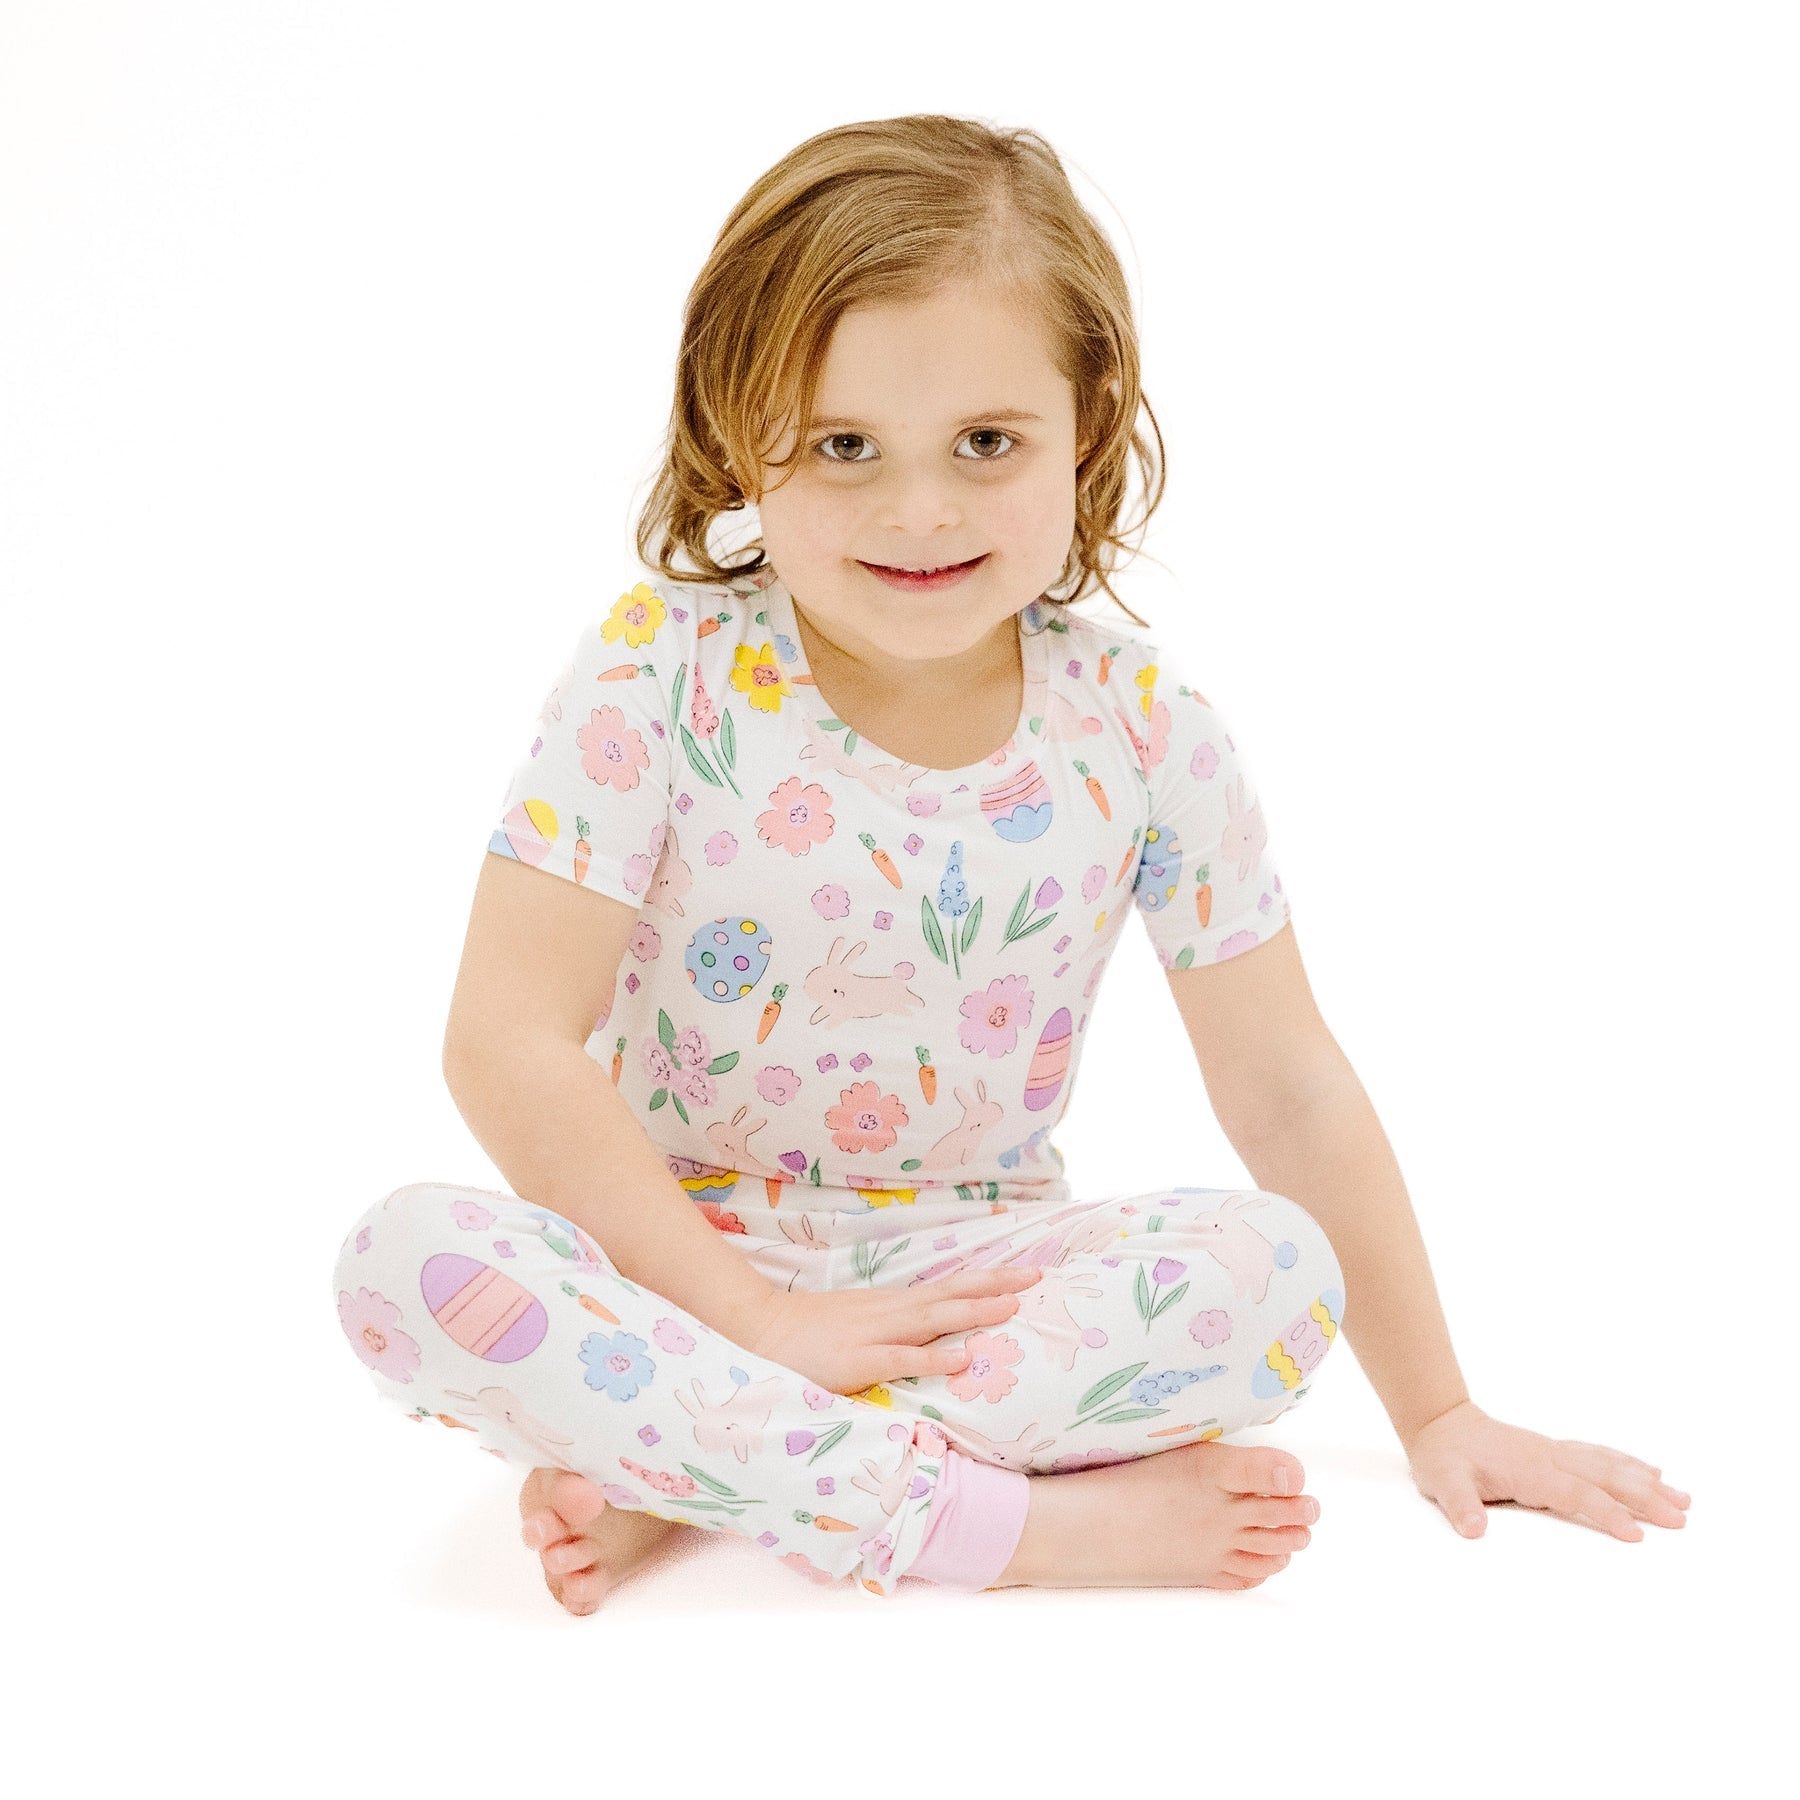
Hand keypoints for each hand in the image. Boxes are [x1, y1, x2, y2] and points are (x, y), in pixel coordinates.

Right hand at [741, 1264, 1045, 1396]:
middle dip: (995, 1284)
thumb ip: (893, 1327)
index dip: (987, 1278)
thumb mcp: (857, 1323)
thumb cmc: (807, 1332)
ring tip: (1014, 1305)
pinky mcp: (857, 1360)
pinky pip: (901, 1358)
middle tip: (1038, 1276)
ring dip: (974, 1310)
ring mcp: (874, 1333)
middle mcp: (889, 1310)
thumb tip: (928, 1330)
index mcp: (892, 1304)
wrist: (757, 1329)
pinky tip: (962, 1357)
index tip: (1025, 1271)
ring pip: (934, 1318)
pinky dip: (933, 1356)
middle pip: (951, 1293)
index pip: (949, 1286)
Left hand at [1404, 1399, 1691, 1541]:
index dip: (1606, 1512)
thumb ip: (1460, 1505)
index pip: (1576, 1493)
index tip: (1637, 1534)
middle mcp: (1550, 1457)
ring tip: (1684, 1499)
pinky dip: (1628, 1462)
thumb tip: (1474, 1529)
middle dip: (1645, 1497)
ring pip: (1608, 1464)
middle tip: (1682, 1519)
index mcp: (1529, 1469)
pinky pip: (1599, 1455)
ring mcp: (1555, 1452)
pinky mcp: (1556, 1451)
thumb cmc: (1443, 1456)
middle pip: (1605, 1477)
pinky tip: (1652, 1470)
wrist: (1440, 1422)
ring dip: (1646, 1480)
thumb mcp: (1442, 1481)